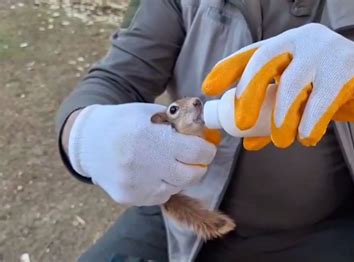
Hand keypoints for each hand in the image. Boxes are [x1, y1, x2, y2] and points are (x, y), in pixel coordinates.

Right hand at [65, 103, 216, 205]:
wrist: (87, 139)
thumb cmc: (124, 122)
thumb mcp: (151, 113)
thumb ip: (179, 122)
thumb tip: (205, 131)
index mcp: (155, 138)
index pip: (198, 153)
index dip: (206, 150)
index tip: (205, 148)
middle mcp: (147, 164)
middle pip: (192, 175)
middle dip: (197, 166)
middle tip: (193, 159)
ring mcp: (137, 184)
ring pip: (177, 187)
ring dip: (178, 177)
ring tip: (166, 163)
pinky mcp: (129, 197)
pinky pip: (159, 196)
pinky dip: (162, 186)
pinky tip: (151, 173)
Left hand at [202, 23, 353, 149]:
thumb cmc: (331, 87)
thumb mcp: (300, 97)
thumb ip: (275, 113)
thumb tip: (249, 141)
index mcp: (286, 43)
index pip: (251, 53)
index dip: (228, 69)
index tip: (209, 88)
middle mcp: (302, 40)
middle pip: (265, 61)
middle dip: (249, 93)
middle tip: (243, 124)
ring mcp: (326, 49)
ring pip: (293, 84)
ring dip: (283, 118)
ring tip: (283, 141)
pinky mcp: (348, 66)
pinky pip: (322, 99)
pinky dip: (310, 124)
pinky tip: (307, 138)